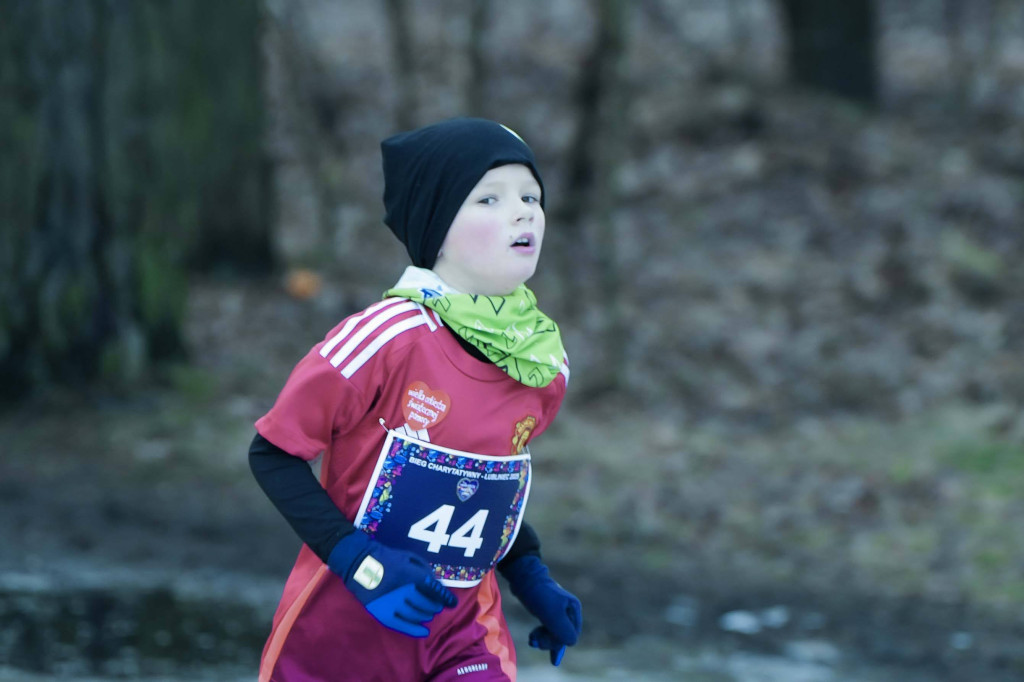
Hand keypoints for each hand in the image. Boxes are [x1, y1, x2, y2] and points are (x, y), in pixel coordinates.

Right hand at [327, 532, 456, 636]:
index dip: (445, 597)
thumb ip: (424, 568)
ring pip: (416, 615)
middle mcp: (402, 590)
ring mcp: (391, 603)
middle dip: (435, 606)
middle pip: (426, 603)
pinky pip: (401, 625)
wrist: (359, 563)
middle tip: (437, 606)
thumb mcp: (407, 555)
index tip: (452, 603)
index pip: (433, 588)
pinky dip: (414, 630)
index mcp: (409, 574)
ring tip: (429, 614)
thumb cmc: (386, 557)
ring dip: (426, 615)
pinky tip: (424, 631)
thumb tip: (436, 582)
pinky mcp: (382, 613)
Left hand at [502, 555, 581, 665]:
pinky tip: (533, 636)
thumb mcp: (554, 615)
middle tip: (535, 640)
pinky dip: (541, 636)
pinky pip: (548, 630)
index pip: (571, 635)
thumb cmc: (540, 596)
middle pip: (563, 636)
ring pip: (554, 634)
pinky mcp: (548, 613)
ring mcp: (558, 612)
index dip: (558, 641)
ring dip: (544, 640)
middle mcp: (569, 611)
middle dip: (549, 641)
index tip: (544, 638)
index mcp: (574, 610)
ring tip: (532, 638)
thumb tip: (570, 643)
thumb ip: (565, 631)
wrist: (523, 578)